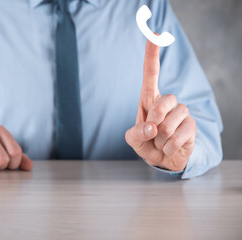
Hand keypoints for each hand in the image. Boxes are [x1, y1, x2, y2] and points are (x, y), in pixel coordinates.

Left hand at [125, 39, 196, 171]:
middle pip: (163, 102)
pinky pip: (179, 136)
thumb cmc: (146, 143)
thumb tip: (152, 127)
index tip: (155, 34)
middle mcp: (167, 102)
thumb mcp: (134, 140)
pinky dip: (169, 147)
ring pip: (169, 123)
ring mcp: (181, 113)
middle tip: (152, 134)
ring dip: (161, 139)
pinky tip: (169, 147)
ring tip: (161, 142)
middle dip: (154, 122)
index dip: (152, 54)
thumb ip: (136, 133)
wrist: (163, 160)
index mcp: (149, 99)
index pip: (151, 73)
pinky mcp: (191, 126)